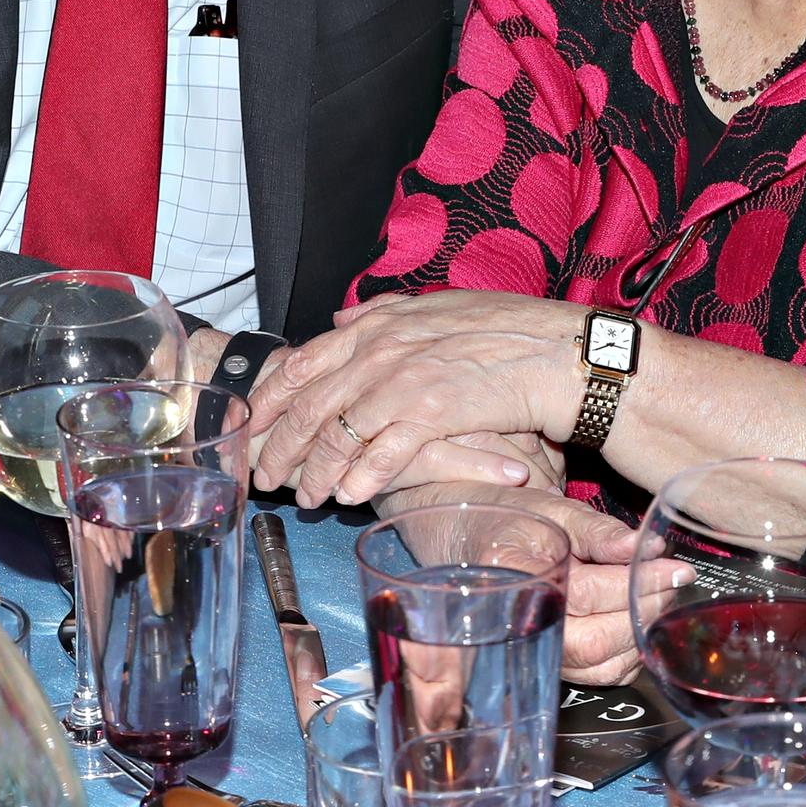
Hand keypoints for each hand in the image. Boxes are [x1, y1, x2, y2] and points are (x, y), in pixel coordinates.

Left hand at [246, 291, 585, 507]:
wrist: (554, 350)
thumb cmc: (502, 330)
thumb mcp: (433, 307)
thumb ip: (381, 313)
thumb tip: (341, 319)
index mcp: (377, 324)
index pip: (303, 362)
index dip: (272, 397)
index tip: (252, 425)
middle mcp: (380, 349)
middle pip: (310, 405)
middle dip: (281, 446)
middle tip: (266, 476)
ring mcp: (402, 380)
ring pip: (338, 435)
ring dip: (316, 473)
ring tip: (307, 499)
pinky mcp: (429, 412)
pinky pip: (380, 453)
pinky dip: (359, 478)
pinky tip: (348, 497)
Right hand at [379, 482, 681, 684]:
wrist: (457, 536)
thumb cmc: (501, 516)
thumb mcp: (550, 508)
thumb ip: (598, 531)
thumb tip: (649, 548)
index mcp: (514, 578)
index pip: (587, 593)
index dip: (637, 583)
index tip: (676, 568)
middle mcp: (517, 622)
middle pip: (594, 642)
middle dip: (643, 613)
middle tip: (674, 581)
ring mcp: (530, 647)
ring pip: (598, 666)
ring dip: (639, 635)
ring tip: (659, 596)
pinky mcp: (545, 657)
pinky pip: (594, 671)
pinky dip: (624, 653)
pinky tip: (636, 619)